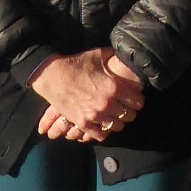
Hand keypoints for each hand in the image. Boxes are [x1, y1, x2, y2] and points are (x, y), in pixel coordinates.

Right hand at [28, 48, 144, 136]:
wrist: (53, 75)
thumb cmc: (76, 63)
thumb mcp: (98, 55)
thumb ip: (114, 56)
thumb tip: (124, 55)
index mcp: (114, 87)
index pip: (137, 102)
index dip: (138, 100)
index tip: (135, 98)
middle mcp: (107, 103)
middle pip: (129, 116)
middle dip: (129, 111)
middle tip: (125, 107)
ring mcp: (95, 115)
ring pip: (116, 127)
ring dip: (118, 122)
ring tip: (115, 116)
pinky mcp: (82, 122)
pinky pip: (100, 135)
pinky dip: (103, 131)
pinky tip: (103, 125)